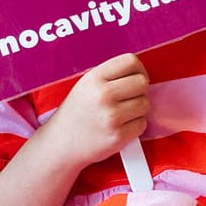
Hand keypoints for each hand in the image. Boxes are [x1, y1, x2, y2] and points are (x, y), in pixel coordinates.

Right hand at [39, 53, 150, 170]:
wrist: (59, 144)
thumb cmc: (77, 114)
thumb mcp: (85, 86)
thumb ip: (110, 77)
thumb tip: (140, 73)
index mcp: (94, 78)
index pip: (131, 61)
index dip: (138, 70)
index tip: (134, 78)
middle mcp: (103, 95)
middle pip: (142, 82)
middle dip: (139, 90)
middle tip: (128, 99)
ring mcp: (111, 116)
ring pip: (145, 103)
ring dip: (138, 110)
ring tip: (121, 114)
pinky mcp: (118, 136)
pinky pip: (142, 124)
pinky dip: (135, 126)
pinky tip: (119, 127)